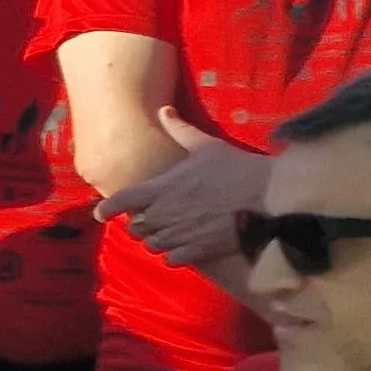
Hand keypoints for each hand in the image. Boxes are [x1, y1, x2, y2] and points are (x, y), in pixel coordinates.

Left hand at [100, 109, 267, 268]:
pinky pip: (171, 260)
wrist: (268, 197)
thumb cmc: (237, 169)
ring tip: (166, 233)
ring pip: (151, 245)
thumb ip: (180, 130)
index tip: (101, 213)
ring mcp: (180, 234)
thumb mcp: (206, 146)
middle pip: (135, 228)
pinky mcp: (198, 251)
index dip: (107, 209)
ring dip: (155, 240)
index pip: (121, 202)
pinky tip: (181, 248)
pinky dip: (172, 255)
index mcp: (161, 188)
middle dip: (139, 224)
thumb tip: (164, 110)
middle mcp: (164, 214)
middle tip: (150, 219)